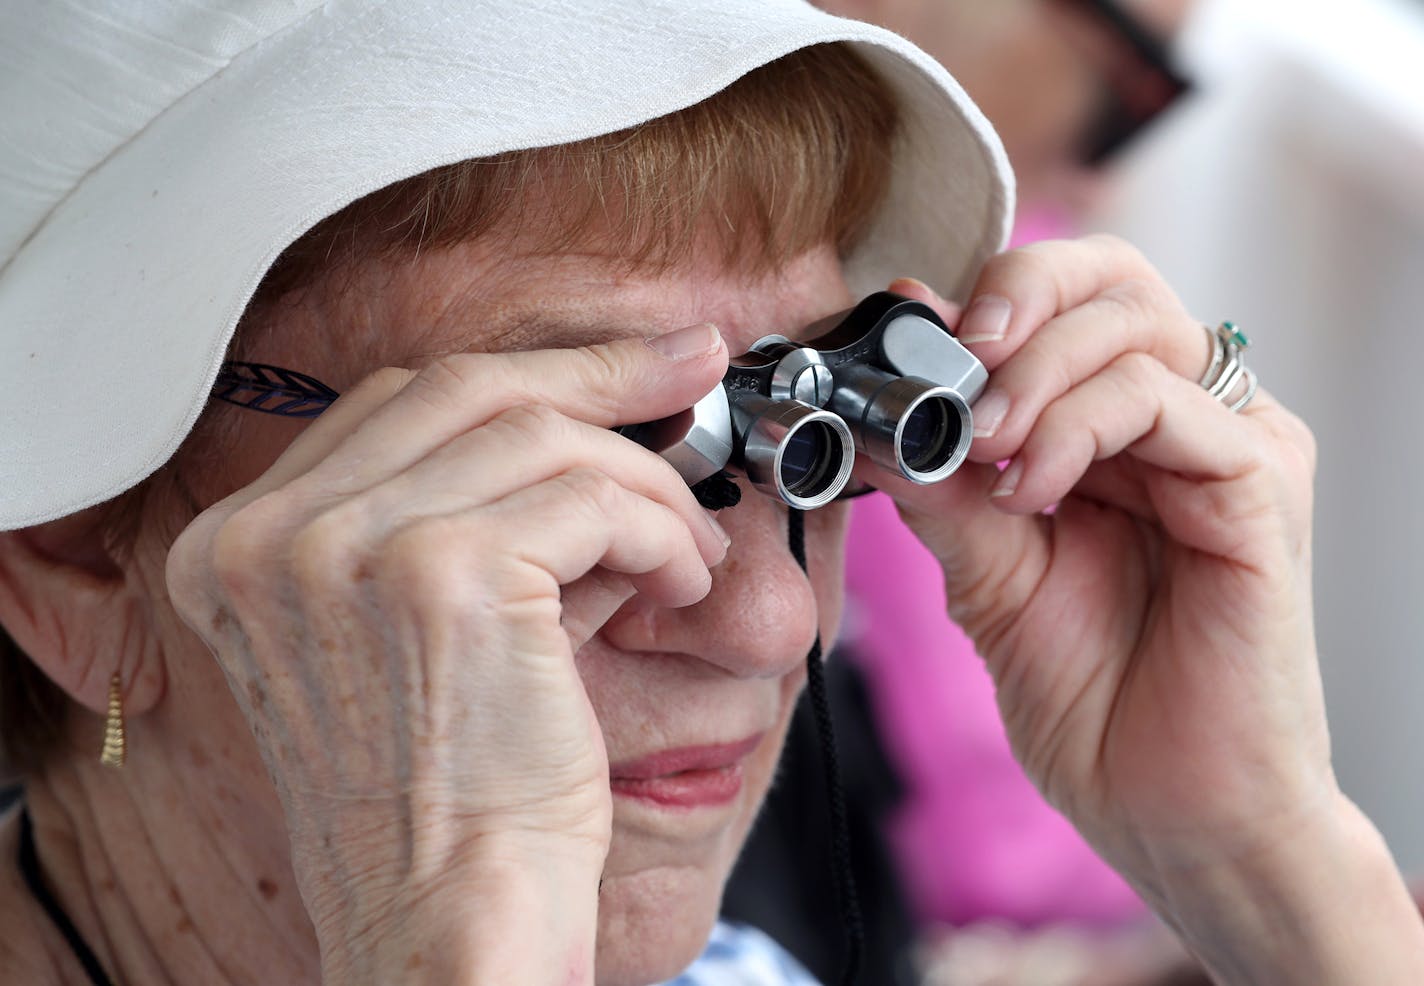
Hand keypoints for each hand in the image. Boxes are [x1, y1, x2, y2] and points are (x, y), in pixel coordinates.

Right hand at [164, 325, 729, 977]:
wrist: (447, 923)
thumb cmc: (450, 800)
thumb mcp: (420, 636)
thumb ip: (471, 521)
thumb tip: (592, 425)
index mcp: (241, 548)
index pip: (399, 405)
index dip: (523, 375)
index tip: (617, 368)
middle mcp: (270, 537)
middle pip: (465, 386)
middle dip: (598, 370)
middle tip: (691, 362)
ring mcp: (345, 549)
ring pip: (540, 434)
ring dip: (643, 481)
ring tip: (685, 547)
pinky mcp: (440, 576)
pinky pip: (590, 498)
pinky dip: (657, 529)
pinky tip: (679, 581)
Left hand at [874, 237, 1322, 891]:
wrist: (1170, 811)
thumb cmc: (1097, 699)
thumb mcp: (988, 575)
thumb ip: (942, 487)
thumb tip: (874, 410)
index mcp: (1126, 429)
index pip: (1071, 299)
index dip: (989, 295)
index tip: (908, 331)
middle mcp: (1188, 420)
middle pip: (1114, 281)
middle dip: (1014, 303)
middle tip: (953, 366)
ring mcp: (1232, 448)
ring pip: (1137, 328)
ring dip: (1034, 376)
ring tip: (983, 452)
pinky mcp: (1259, 489)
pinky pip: (1170, 403)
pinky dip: (1081, 426)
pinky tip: (1030, 490)